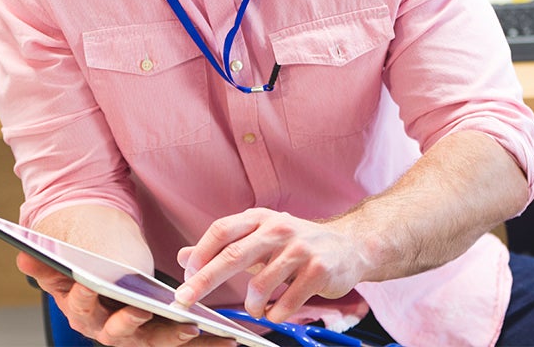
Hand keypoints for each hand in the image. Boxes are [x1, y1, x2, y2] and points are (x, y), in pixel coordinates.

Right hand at [17, 252, 232, 345]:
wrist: (107, 268)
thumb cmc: (87, 260)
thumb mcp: (66, 259)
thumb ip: (47, 261)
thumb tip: (23, 255)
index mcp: (82, 311)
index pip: (82, 306)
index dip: (85, 294)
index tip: (92, 282)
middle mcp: (109, 330)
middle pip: (121, 333)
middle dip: (134, 325)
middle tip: (146, 312)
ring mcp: (138, 335)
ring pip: (158, 341)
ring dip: (177, 338)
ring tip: (196, 327)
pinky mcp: (163, 334)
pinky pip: (183, 341)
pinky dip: (206, 342)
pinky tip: (230, 338)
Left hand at [174, 208, 371, 322]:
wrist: (350, 246)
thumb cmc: (299, 244)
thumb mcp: (261, 238)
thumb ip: (224, 248)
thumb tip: (184, 257)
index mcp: (261, 219)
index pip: (222, 230)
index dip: (200, 254)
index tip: (186, 276)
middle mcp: (279, 229)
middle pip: (233, 255)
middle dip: (204, 281)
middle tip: (185, 300)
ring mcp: (301, 249)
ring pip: (260, 285)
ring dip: (252, 305)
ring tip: (258, 308)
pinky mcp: (319, 270)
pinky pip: (286, 302)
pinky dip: (276, 314)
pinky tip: (279, 311)